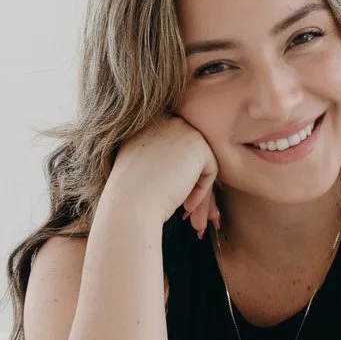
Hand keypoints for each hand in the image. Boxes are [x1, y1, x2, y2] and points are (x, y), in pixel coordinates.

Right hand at [104, 112, 221, 237]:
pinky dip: (202, 191)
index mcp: (145, 124)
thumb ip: (164, 160)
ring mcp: (181, 128)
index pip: (174, 150)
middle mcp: (163, 120)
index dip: (177, 177)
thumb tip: (188, 170)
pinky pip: (211, 170)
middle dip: (193, 187)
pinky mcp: (197, 144)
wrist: (129, 205)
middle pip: (189, 156)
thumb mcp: (141, 169)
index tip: (174, 200)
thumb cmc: (130, 197)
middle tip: (190, 214)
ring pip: (201, 164)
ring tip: (193, 219)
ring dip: (199, 193)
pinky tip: (186, 205)